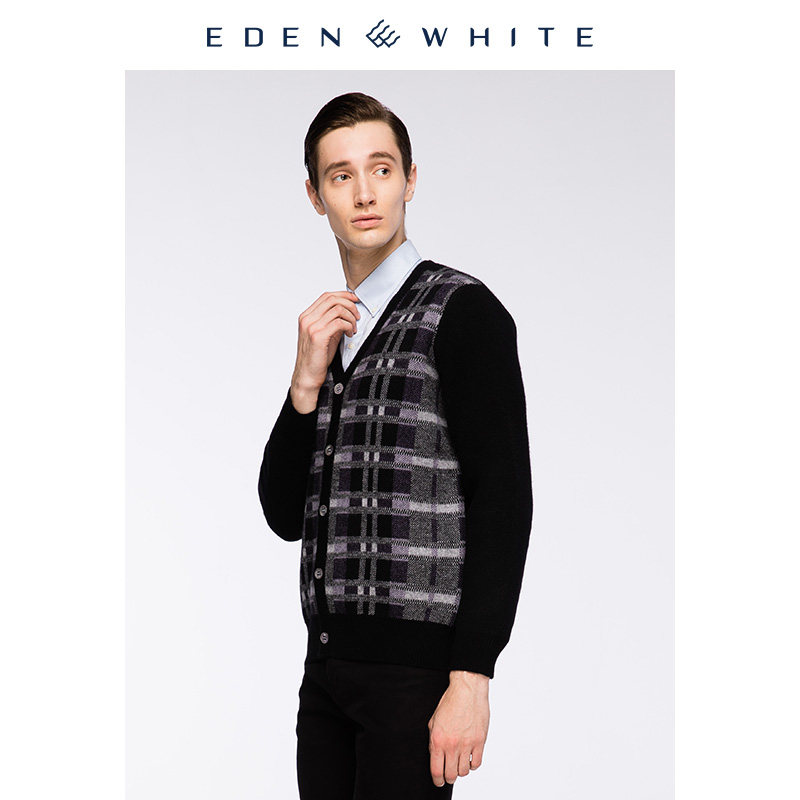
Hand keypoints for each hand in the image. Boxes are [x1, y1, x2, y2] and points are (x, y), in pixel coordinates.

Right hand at [290, 289, 360, 411]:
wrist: (307, 376)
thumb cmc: (317, 358)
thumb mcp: (325, 335)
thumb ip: (332, 321)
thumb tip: (348, 311)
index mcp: (306, 316)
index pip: (326, 296)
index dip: (343, 295)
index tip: (355, 299)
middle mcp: (307, 319)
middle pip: (332, 299)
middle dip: (350, 304)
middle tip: (358, 316)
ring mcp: (311, 327)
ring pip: (338, 309)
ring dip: (351, 317)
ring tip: (354, 329)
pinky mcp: (317, 336)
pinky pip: (339, 322)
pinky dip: (349, 326)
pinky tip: (350, 334)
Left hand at [428, 670, 489, 786]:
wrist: (467, 690)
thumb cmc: (450, 702)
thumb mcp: (434, 720)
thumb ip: (433, 740)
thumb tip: (435, 756)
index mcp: (438, 740)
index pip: (436, 771)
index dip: (437, 781)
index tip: (438, 782)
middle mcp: (452, 745)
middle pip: (450, 775)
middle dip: (448, 777)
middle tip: (449, 774)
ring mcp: (467, 744)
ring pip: (464, 772)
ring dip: (461, 770)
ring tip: (459, 763)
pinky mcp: (479, 741)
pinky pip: (477, 763)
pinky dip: (473, 764)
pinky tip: (469, 757)